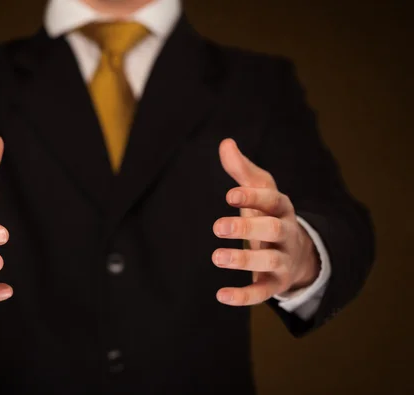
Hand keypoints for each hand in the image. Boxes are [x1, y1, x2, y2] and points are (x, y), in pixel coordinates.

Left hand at [212, 138, 319, 305]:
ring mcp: (283, 260)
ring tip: (216, 257)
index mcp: (282, 208)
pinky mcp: (275, 284)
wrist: (299, 255)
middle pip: (272, 228)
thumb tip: (225, 143)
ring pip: (269, 260)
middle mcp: (286, 233)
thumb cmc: (269, 216)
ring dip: (243, 259)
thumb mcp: (260, 193)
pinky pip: (262, 292)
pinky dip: (243, 296)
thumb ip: (242, 171)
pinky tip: (221, 295)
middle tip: (217, 227)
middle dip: (247, 227)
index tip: (229, 195)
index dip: (252, 197)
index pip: (272, 199)